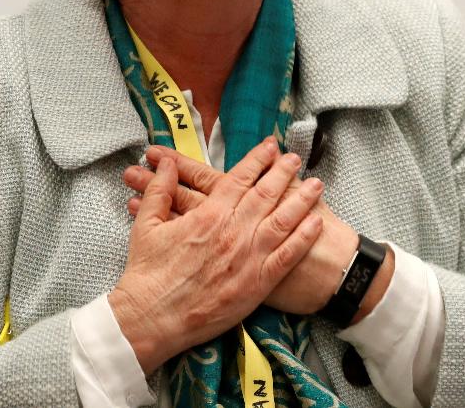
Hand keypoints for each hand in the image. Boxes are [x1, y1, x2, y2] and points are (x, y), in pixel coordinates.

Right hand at [109, 137, 323, 374]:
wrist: (152, 317)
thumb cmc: (148, 273)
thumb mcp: (146, 224)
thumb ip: (159, 190)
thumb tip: (167, 164)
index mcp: (209, 215)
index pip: (240, 178)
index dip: (258, 159)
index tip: (270, 146)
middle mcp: (234, 231)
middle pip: (266, 194)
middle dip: (283, 172)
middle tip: (295, 157)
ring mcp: (248, 258)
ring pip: (283, 221)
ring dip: (301, 199)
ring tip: (317, 184)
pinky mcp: (257, 284)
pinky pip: (287, 257)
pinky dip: (304, 238)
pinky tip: (317, 223)